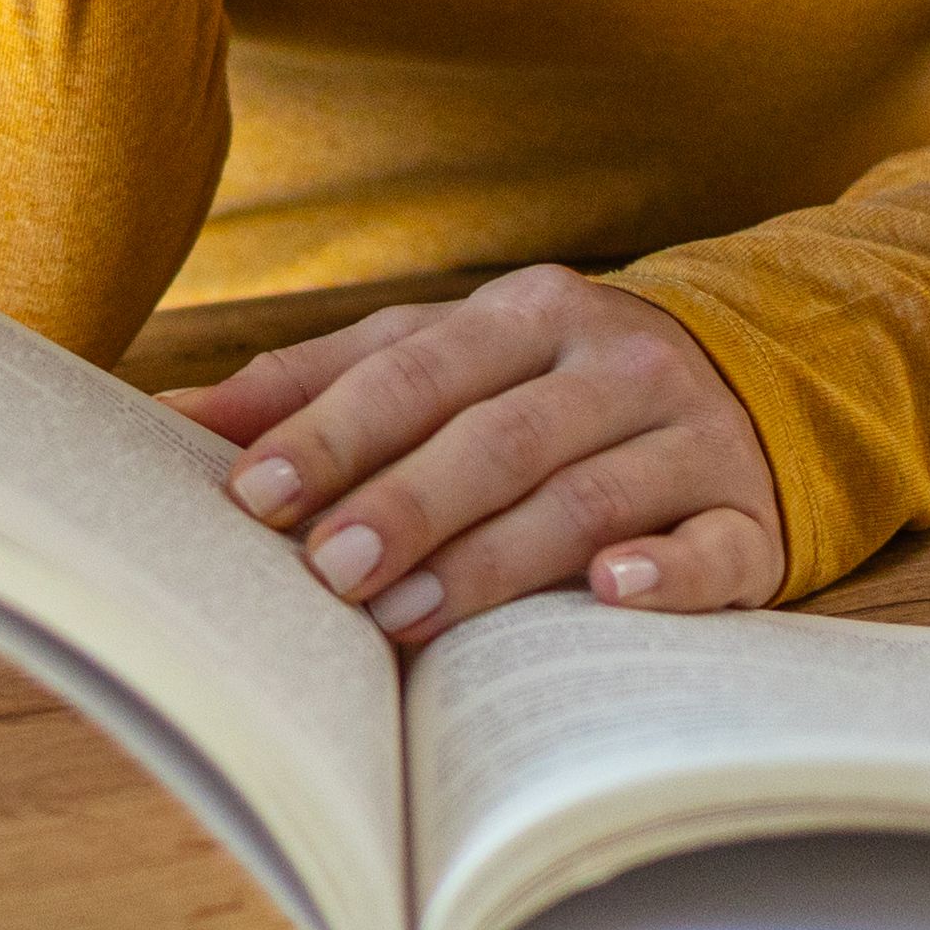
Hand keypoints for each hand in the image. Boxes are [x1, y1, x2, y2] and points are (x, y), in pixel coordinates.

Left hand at [174, 266, 784, 646]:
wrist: (760, 383)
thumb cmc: (553, 384)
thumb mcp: (446, 357)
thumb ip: (321, 381)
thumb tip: (169, 416)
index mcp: (529, 312)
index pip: (416, 370)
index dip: (332, 431)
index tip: (252, 493)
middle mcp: (615, 361)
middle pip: (498, 434)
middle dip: (405, 502)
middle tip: (329, 571)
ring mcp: (692, 437)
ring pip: (586, 494)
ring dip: (495, 558)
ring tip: (410, 616)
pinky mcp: (752, 515)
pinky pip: (712, 545)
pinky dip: (664, 571)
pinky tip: (608, 592)